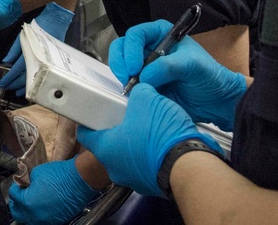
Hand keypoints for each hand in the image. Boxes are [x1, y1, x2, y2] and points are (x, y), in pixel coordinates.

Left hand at [0, 3, 74, 93]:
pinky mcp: (53, 63)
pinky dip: (35, 81)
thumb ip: (14, 50)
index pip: (18, 68)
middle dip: (15, 83)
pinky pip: (42, 75)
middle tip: (7, 88)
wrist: (54, 21)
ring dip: (25, 86)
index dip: (10, 77)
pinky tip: (30, 86)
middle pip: (26, 76)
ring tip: (17, 92)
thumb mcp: (22, 36)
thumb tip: (5, 62)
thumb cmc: (36, 28)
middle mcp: (39, 58)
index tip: (2, 83)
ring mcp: (47, 61)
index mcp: (30, 51)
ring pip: (35, 78)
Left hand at [9, 158, 102, 224]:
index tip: (20, 182)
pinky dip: (39, 214)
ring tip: (31, 200)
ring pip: (29, 220)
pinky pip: (42, 220)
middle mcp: (34, 216)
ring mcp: (45, 221)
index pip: (13, 196)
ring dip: (27, 210)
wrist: (78, 181)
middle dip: (17, 202)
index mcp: (27, 202)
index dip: (16, 186)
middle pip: (17, 214)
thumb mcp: (36, 173)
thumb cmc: (57, 174)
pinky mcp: (56, 222)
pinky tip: (42, 205)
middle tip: (21, 193)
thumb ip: (27, 181)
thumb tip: (25, 185)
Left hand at [77, 83, 218, 196]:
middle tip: (126, 115)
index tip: (94, 112)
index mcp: (105, 148)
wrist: (192, 167)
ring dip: (135, 143)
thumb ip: (137, 93)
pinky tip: (162, 142)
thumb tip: (141, 91)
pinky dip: (151, 155)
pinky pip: (147, 166)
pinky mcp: (152, 184)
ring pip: (128, 157)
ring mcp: (134, 180)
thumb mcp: (146, 100)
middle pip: (108, 145)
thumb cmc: (163, 137)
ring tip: (148, 127)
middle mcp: (116, 168)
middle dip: (117, 130)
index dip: (88, 120)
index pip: (85, 134)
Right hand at [108, 20, 246, 130]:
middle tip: (127, 78)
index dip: (131, 49)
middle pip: (122, 47)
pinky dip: (127, 88)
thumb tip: (145, 75)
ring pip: (122, 65)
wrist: (216, 101)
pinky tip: (136, 94)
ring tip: (133, 88)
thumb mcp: (192, 65)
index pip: (136, 35)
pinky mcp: (144, 83)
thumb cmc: (210, 76)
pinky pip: (128, 83)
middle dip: (121, 62)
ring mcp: (145, 66)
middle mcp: (149, 47)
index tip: (134, 67)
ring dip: (123, 76)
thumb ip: (168, 66)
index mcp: (161, 34)